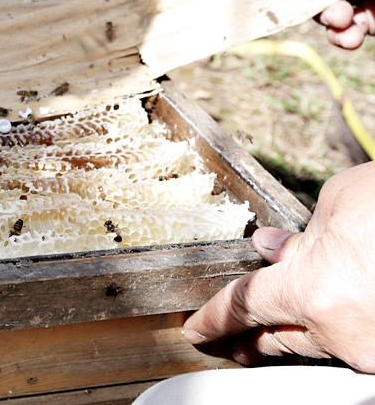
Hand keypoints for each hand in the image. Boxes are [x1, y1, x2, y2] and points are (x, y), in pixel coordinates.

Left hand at [183, 162, 374, 372]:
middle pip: (276, 343)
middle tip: (229, 338)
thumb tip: (274, 248)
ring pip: (319, 346)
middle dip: (249, 340)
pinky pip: (355, 341)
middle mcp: (345, 332)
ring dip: (295, 332)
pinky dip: (336, 326)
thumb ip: (302, 233)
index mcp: (315, 292)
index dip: (214, 319)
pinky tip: (331, 309)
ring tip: (276, 322)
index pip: (244, 308)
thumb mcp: (340, 203)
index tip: (195, 330)